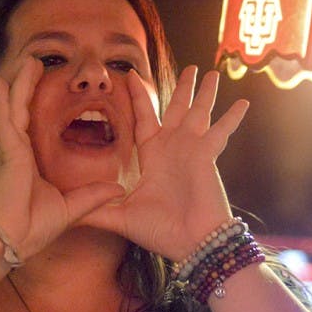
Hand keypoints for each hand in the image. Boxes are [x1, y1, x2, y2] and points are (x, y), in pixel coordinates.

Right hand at [0, 57, 126, 259]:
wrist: (9, 241)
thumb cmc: (30, 229)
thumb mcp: (70, 209)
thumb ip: (92, 196)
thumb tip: (118, 188)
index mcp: (27, 162)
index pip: (34, 127)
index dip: (38, 108)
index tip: (48, 93)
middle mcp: (16, 152)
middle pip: (23, 111)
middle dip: (29, 87)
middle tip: (37, 65)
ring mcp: (9, 150)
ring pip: (14, 107)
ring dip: (20, 84)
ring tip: (29, 61)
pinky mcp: (6, 152)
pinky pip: (4, 118)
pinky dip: (1, 99)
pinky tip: (0, 81)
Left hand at [83, 65, 249, 260]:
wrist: (190, 243)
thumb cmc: (160, 231)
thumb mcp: (120, 217)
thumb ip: (96, 210)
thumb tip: (66, 214)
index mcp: (153, 156)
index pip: (145, 119)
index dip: (138, 98)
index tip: (129, 75)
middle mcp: (174, 148)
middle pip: (177, 108)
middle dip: (183, 88)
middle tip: (191, 68)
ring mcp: (193, 149)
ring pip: (199, 112)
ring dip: (205, 93)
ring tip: (212, 71)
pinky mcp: (208, 155)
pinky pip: (222, 131)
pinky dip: (233, 118)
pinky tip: (244, 102)